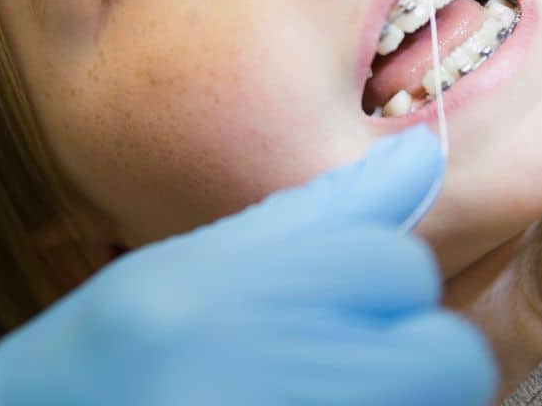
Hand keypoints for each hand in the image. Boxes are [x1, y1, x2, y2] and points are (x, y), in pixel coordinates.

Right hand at [0, 125, 495, 404]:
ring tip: (324, 386)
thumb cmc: (95, 369)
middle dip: (413, 357)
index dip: (377, 283)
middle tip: (349, 362)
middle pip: (446, 356)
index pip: (397, 265)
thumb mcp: (183, 273)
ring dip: (399, 395)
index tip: (339, 304)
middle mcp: (251, 381)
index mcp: (212, 300)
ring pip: (435, 401)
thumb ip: (311, 217)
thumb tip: (421, 159)